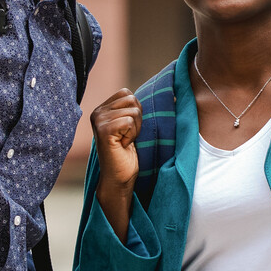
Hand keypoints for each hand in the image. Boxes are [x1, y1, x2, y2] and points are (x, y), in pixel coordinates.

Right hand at [89, 88, 141, 241]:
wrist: (119, 178)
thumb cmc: (128, 154)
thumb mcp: (132, 126)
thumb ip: (135, 108)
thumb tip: (174, 97)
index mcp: (101, 109)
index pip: (126, 93)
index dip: (135, 111)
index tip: (128, 130)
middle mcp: (97, 112)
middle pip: (131, 99)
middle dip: (137, 119)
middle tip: (128, 137)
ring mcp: (99, 120)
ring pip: (133, 110)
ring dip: (136, 128)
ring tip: (126, 141)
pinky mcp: (104, 130)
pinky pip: (130, 121)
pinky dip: (132, 134)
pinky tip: (124, 145)